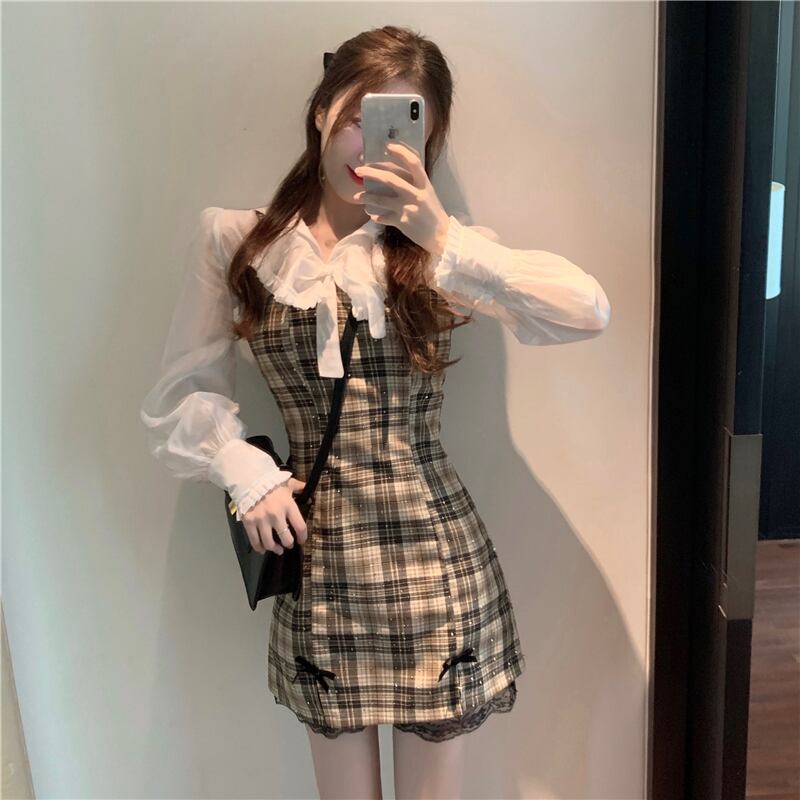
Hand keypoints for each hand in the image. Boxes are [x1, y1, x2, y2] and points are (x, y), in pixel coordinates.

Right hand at [241, 476, 307, 554]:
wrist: (249, 479)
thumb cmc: (271, 483)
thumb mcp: (288, 483)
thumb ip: (299, 487)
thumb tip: (310, 492)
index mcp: (288, 505)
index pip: (300, 527)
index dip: (303, 537)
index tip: (302, 540)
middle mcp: (276, 515)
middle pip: (286, 538)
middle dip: (288, 544)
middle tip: (288, 544)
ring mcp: (261, 520)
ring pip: (269, 543)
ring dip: (275, 549)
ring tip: (278, 549)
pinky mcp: (249, 522)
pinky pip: (254, 540)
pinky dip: (259, 548)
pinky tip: (262, 549)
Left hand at [354, 141, 449, 257]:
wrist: (441, 235)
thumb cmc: (433, 212)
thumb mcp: (428, 193)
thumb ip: (414, 183)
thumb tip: (392, 173)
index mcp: (424, 184)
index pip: (413, 162)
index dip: (400, 151)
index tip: (387, 144)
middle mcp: (416, 194)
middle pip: (390, 179)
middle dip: (371, 172)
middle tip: (359, 170)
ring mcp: (408, 208)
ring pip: (381, 199)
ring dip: (366, 196)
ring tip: (357, 196)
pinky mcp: (402, 222)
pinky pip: (383, 217)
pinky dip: (375, 216)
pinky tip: (371, 215)